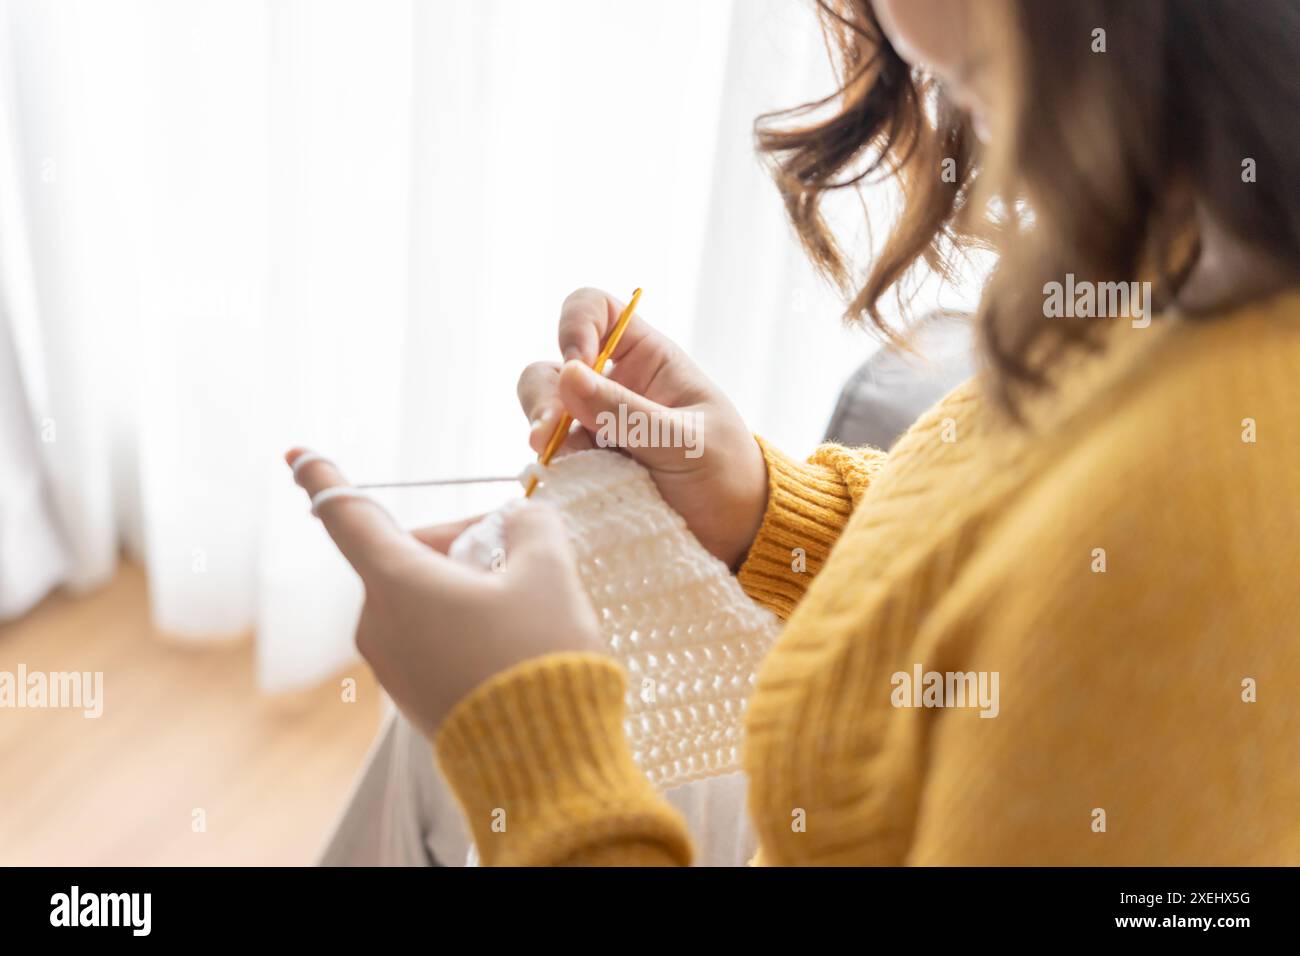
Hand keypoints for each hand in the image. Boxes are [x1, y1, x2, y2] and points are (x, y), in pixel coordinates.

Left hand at [287, 449, 601, 737]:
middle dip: (466, 544)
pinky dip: (470, 626)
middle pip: (413, 554)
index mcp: (397, 582)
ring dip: (474, 588)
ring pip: (428, 597)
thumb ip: (531, 526)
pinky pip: (434, 637)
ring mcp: (393, 665)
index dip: (324, 476)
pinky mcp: (415, 697)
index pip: (348, 514)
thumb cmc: (539, 657)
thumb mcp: (549, 572)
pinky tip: (517, 648)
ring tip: (531, 613)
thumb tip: (519, 525)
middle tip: (526, 558)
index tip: (294, 451)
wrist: (544, 765)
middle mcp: (378, 623)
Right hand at [517, 288, 768, 568]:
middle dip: (544, 393)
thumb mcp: (686, 441)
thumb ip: (628, 412)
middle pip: (554, 365)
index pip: (597, 311)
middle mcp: (613, 386)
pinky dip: (546, 464)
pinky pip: (549, 455)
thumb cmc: (725, 473)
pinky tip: (557, 479)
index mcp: (647, 360)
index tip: (576, 361)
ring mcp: (594, 427)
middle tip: (547, 433)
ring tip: (546, 455)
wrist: (732, 533)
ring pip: (543, 408)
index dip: (576, 324)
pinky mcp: (584, 466)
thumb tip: (567, 374)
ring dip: (538, 426)